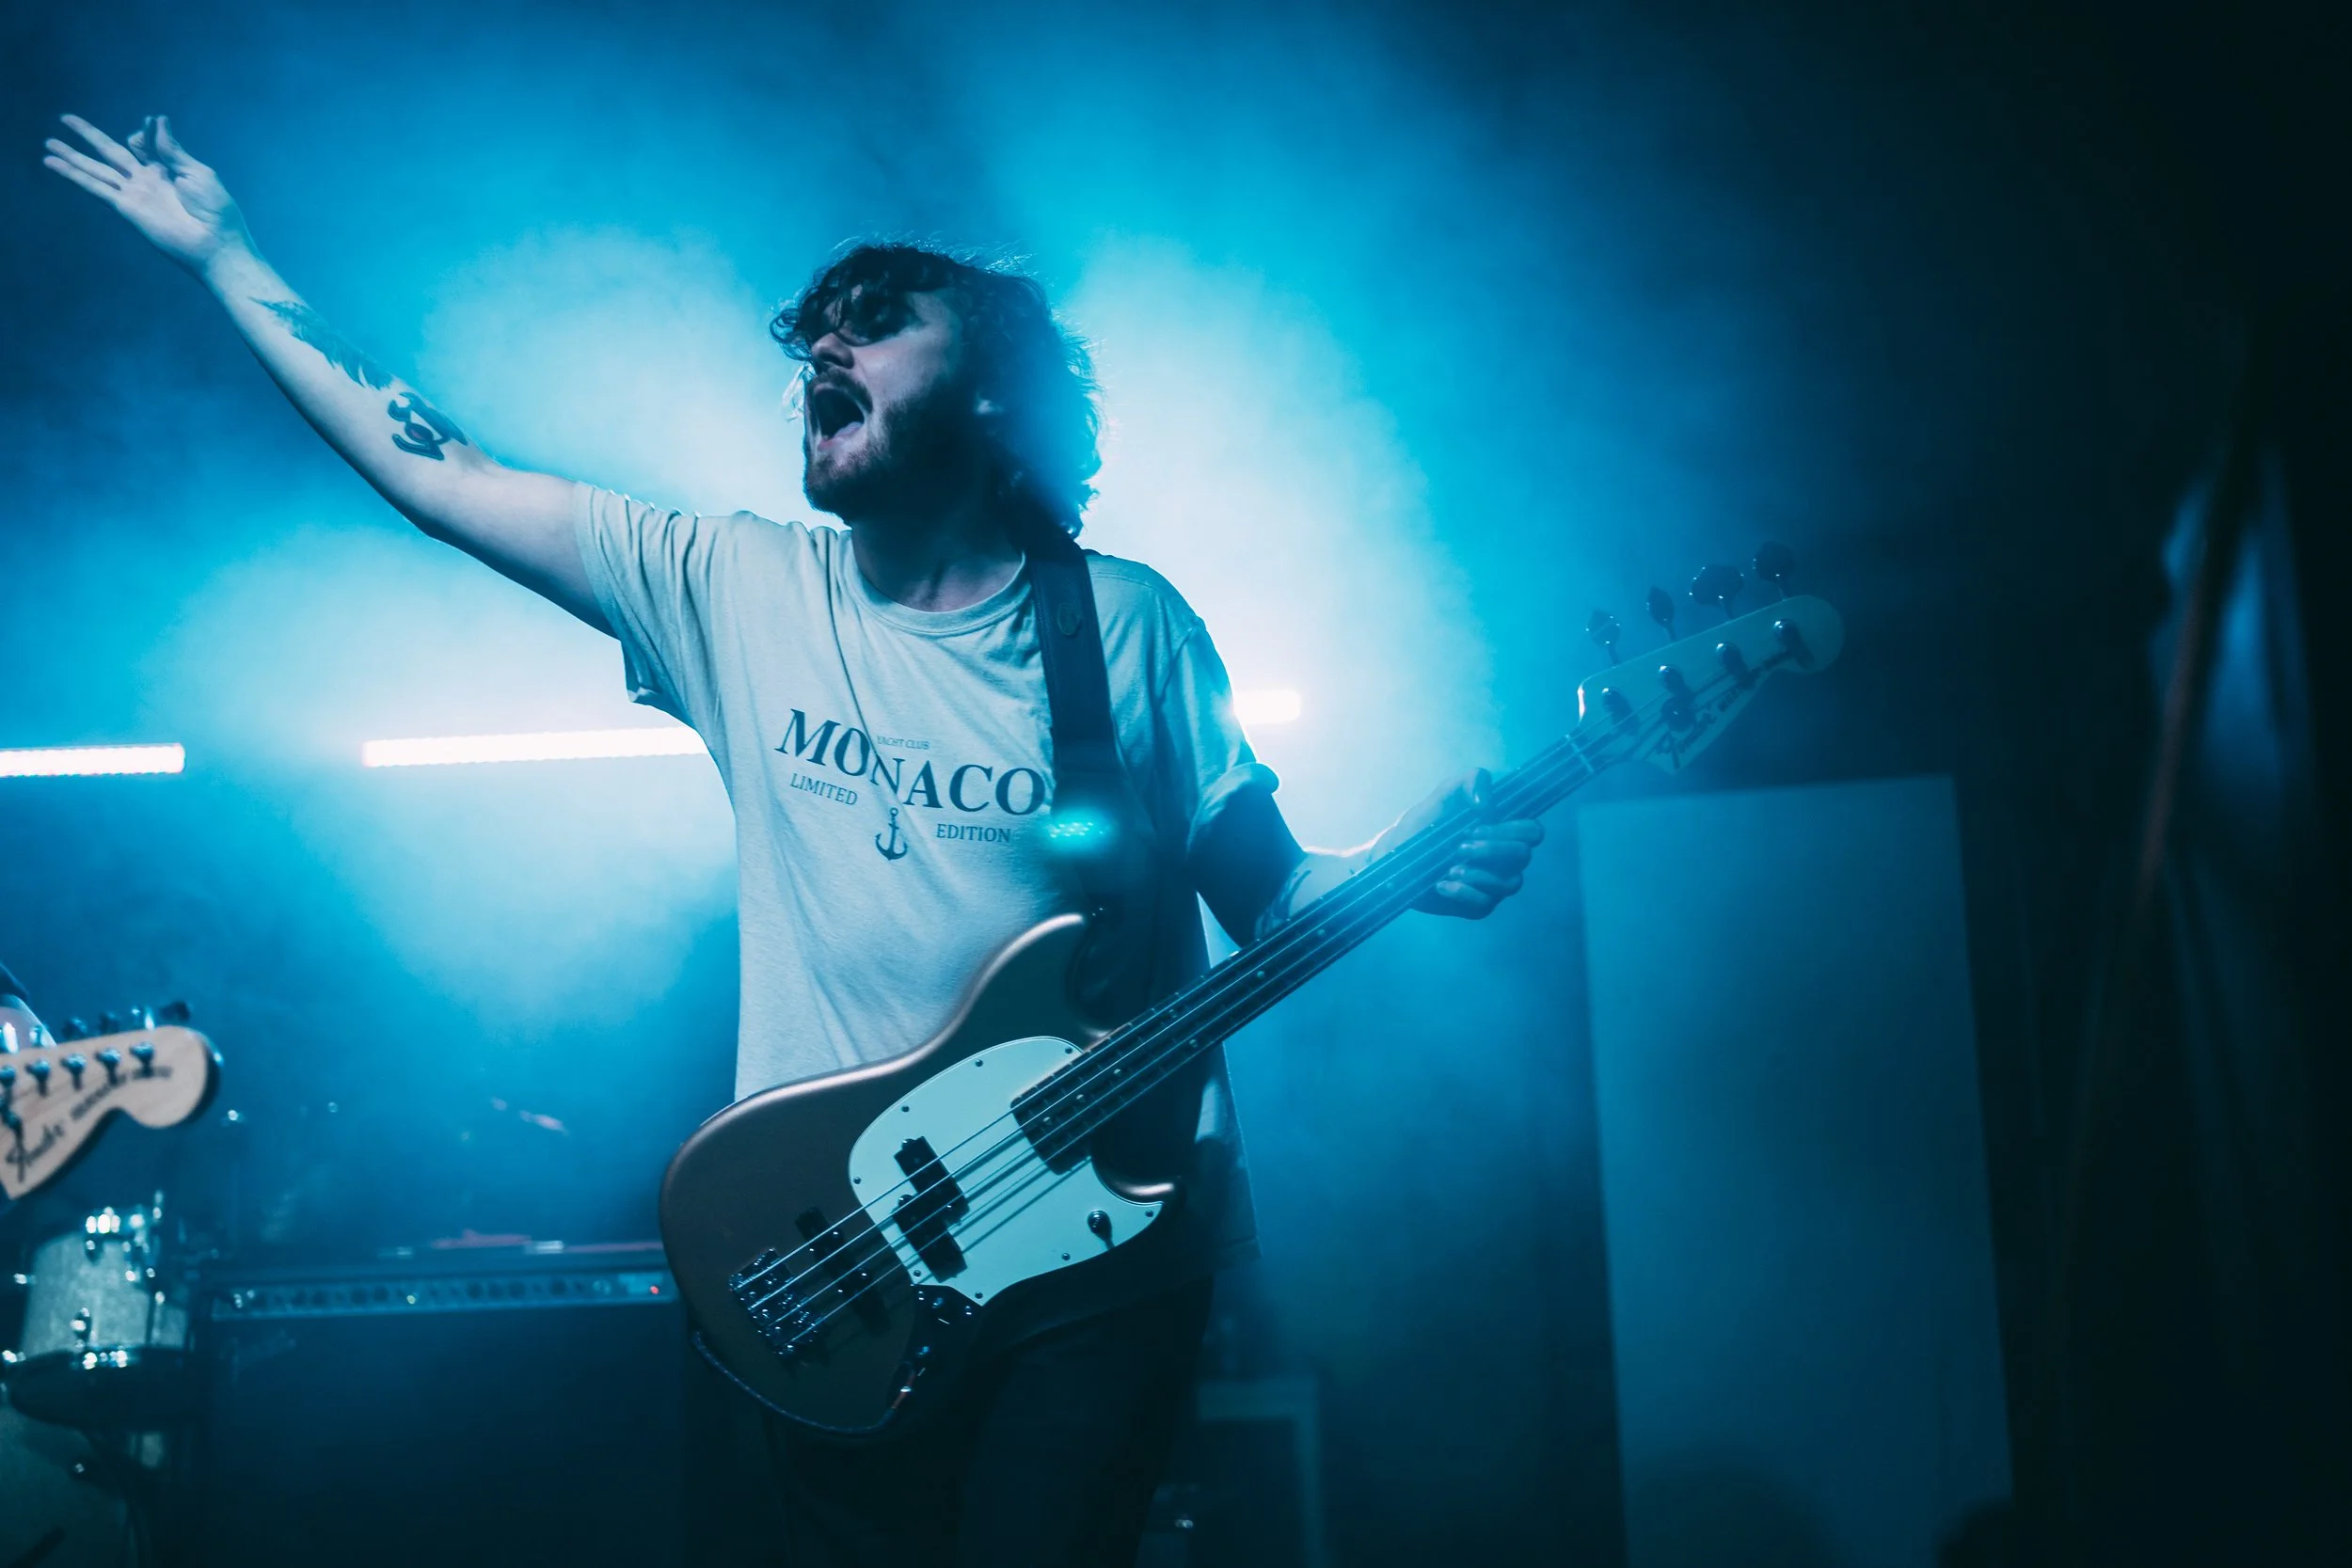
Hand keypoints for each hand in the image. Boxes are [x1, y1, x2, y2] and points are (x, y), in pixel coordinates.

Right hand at [43, 114, 252, 275]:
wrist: (216, 244)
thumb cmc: (217, 211)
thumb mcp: (197, 172)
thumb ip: (171, 148)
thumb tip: (156, 118)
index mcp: (168, 169)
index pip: (144, 142)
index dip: (145, 132)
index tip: (152, 124)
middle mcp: (147, 180)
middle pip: (110, 151)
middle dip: (88, 135)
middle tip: (65, 118)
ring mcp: (134, 193)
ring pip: (96, 168)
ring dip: (72, 155)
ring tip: (48, 143)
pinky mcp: (126, 208)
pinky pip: (95, 188)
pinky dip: (73, 175)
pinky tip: (53, 164)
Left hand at [1373, 769, 1544, 919]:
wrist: (1398, 854)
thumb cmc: (1428, 822)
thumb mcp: (1445, 794)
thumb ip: (1470, 781)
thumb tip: (1484, 803)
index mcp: (1503, 831)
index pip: (1533, 831)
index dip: (1513, 829)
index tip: (1477, 825)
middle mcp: (1505, 859)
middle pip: (1524, 855)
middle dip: (1493, 849)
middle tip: (1461, 845)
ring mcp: (1494, 884)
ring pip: (1511, 884)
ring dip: (1480, 874)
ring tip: (1450, 867)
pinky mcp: (1477, 905)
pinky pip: (1485, 904)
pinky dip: (1463, 893)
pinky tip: (1441, 884)